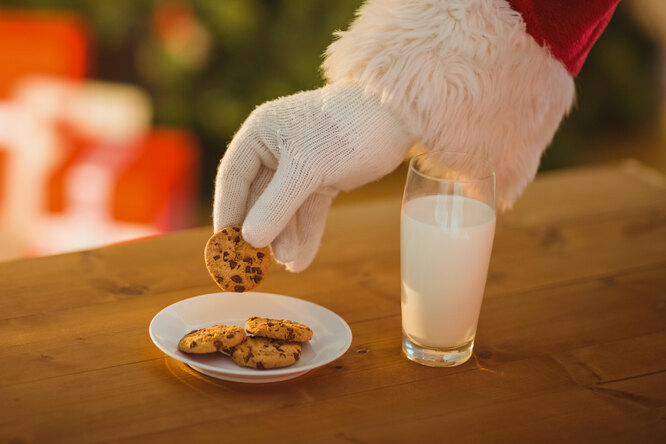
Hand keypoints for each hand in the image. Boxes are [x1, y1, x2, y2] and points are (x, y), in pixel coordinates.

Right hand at [214, 82, 413, 270]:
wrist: (396, 117)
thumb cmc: (345, 130)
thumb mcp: (306, 168)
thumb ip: (276, 205)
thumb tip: (249, 240)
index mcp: (260, 134)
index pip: (233, 178)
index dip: (227, 213)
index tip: (224, 245)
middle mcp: (275, 148)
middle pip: (259, 198)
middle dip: (263, 231)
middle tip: (259, 263)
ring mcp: (300, 165)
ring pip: (285, 208)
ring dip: (286, 237)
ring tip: (289, 264)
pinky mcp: (323, 178)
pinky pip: (308, 210)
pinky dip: (307, 234)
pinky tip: (302, 260)